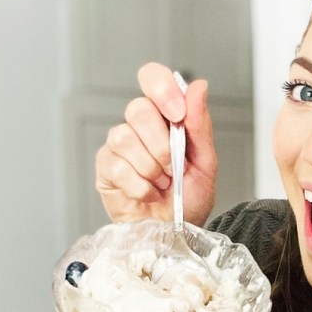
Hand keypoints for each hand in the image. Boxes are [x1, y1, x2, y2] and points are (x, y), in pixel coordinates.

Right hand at [96, 63, 217, 225]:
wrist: (175, 233)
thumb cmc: (188, 198)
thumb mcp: (205, 163)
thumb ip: (200, 125)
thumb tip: (199, 86)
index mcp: (165, 116)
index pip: (152, 78)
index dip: (162, 90)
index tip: (177, 115)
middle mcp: (139, 126)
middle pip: (138, 110)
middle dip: (162, 145)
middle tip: (174, 168)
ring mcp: (118, 145)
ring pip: (125, 138)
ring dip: (152, 169)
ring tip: (162, 184)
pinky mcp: (106, 168)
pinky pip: (118, 168)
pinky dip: (141, 187)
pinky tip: (148, 194)